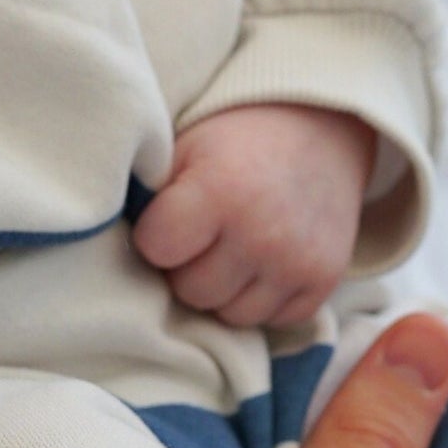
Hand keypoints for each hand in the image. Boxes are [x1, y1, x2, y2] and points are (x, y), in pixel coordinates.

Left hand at [132, 103, 377, 328]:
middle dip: (189, 269)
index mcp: (220, 192)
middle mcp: (262, 236)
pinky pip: (276, 319)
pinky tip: (264, 265)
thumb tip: (124, 249)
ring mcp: (297, 263)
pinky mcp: (324, 281)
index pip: (157, 251)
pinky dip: (265, 299)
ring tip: (232, 254)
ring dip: (226, 291)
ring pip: (233, 315)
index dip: (156, 236)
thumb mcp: (185, 147)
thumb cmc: (237, 139)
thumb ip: (154, 196)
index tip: (168, 220)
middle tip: (202, 239)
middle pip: (194, 292)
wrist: (321, 128)